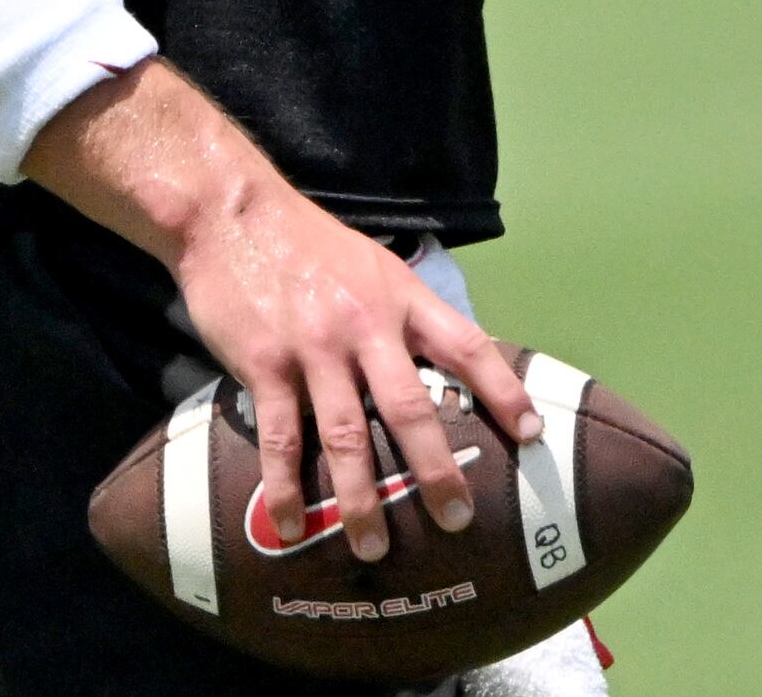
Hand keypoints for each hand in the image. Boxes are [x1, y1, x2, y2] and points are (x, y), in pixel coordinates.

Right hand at [168, 180, 538, 563]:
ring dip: (362, 499)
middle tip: (456, 519)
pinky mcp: (265, 364)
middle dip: (435, 471)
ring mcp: (314, 348)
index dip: (502, 391)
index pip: (466, 346)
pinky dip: (287, 487)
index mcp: (400, 298)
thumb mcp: (374, 265)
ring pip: (346, 437)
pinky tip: (293, 525)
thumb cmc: (308, 243)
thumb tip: (446, 361)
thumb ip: (405, 312)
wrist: (230, 213)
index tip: (531, 435)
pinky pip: (281, 438)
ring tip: (374, 549)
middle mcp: (365, 325)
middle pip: (410, 409)